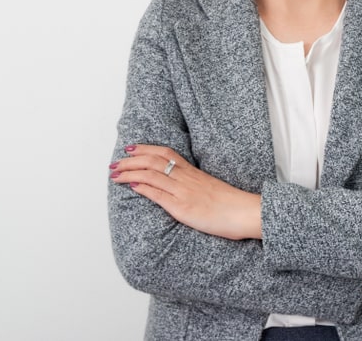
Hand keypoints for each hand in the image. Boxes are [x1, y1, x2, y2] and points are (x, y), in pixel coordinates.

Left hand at [110, 144, 261, 240]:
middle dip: (130, 160)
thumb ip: (194, 184)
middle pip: (153, 161)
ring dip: (130, 173)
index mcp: (192, 172)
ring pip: (151, 175)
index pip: (164, 153)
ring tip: (115, 174)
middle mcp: (186, 178)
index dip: (145, 149)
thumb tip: (180, 186)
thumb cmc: (231, 204)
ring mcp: (183, 192)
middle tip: (115, 162)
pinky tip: (132, 186)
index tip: (130, 148)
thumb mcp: (210, 188)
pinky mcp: (183, 207)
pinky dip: (143, 188)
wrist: (246, 212)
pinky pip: (159, 194)